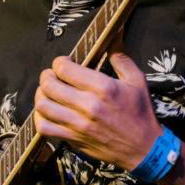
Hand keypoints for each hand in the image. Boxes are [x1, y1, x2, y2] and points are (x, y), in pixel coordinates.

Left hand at [33, 52, 161, 169]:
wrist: (145, 149)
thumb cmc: (141, 113)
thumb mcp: (137, 81)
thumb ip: (120, 57)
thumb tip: (113, 35)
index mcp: (103, 88)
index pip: (64, 68)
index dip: (60, 62)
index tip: (65, 63)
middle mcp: (88, 106)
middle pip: (48, 85)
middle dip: (46, 75)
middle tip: (52, 75)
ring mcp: (78, 124)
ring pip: (42, 105)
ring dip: (40, 95)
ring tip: (48, 92)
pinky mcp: (73, 139)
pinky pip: (44, 128)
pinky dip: (40, 118)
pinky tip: (48, 112)